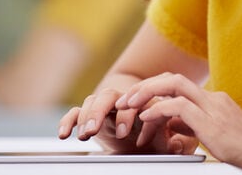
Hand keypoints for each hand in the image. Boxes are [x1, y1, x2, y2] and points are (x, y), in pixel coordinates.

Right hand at [58, 87, 194, 153]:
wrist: (147, 135)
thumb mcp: (172, 140)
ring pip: (92, 101)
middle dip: (99, 112)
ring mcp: (106, 107)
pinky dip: (69, 120)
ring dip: (86, 117)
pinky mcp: (93, 116)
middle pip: (108, 96)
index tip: (124, 134)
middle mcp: (123, 101)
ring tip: (85, 136)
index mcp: (144, 103)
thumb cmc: (162, 137)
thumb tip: (177, 144)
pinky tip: (64, 134)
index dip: (127, 115)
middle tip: (94, 130)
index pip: (134, 101)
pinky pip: (76, 112)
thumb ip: (178, 141)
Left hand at [115, 72, 241, 170]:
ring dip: (146, 93)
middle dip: (145, 86)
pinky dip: (159, 109)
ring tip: (129, 105)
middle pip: (172, 78)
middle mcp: (214, 98)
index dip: (153, 89)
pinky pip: (179, 107)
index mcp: (214, 100)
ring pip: (173, 86)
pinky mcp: (213, 123)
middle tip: (124, 99)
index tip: (135, 102)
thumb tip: (171, 124)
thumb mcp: (216, 135)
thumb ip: (193, 126)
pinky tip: (147, 118)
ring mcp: (215, 108)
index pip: (177, 84)